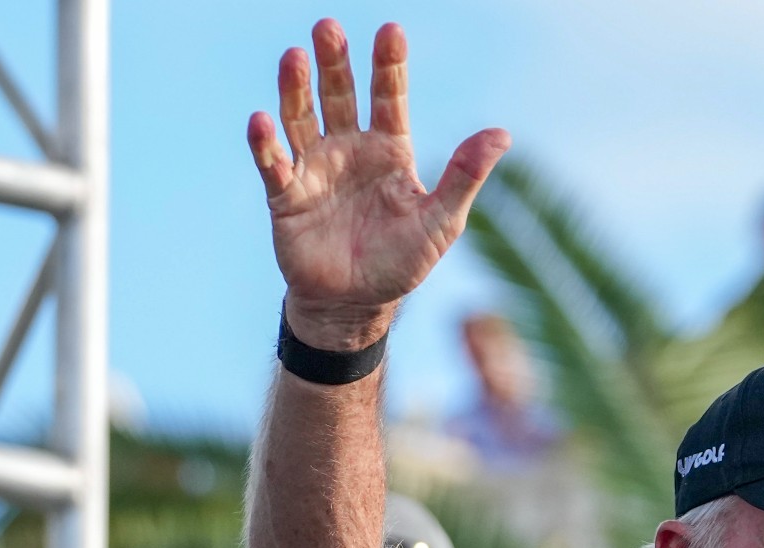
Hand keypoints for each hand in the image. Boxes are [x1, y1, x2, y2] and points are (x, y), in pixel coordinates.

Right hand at [247, 20, 509, 349]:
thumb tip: (502, 134)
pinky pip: (274, 165)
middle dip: (335, 63)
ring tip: (293, 57)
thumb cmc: (403, 261)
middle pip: (339, 96)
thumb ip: (465, 176)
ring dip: (295, 90)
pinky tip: (261, 120)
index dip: (389, 67)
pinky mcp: (287, 196)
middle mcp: (349, 151)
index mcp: (389, 151)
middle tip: (328, 26)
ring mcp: (315, 169)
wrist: (356, 304)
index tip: (390, 30)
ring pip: (301, 119)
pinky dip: (266, 144)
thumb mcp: (442, 221)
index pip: (388, 99)